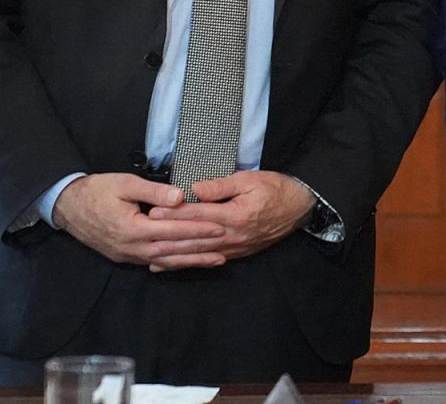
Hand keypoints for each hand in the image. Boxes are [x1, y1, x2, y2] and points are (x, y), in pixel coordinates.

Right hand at [52, 173, 224, 266]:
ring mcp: (127, 255)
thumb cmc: (97, 190)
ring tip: (216, 260)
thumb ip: (154, 191)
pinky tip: (189, 262)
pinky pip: (154, 262)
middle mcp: (131, 247)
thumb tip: (180, 197)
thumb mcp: (125, 183)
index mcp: (133, 228)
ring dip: (191, 261)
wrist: (67, 206)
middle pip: (173, 250)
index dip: (198, 230)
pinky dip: (174, 263)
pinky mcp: (125, 256)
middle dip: (200, 249)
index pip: (173, 231)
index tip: (219, 227)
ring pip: (165, 261)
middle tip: (225, 246)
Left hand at [143, 170, 314, 271]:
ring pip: (200, 254)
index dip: (175, 214)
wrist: (300, 208)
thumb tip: (195, 189)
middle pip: (195, 238)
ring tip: (152, 257)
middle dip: (168, 237)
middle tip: (145, 236)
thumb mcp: (250, 179)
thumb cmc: (276, 189)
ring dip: (176, 256)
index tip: (153, 212)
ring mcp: (235, 247)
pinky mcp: (238, 253)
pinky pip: (210, 259)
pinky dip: (191, 263)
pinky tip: (175, 265)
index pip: (199, 215)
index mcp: (235, 215)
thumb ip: (222, 186)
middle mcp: (233, 235)